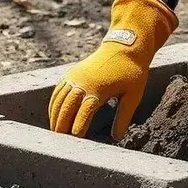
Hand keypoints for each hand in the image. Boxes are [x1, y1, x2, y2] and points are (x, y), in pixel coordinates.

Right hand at [49, 0, 176, 140]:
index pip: (84, 111)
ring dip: (55, 116)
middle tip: (59, 142)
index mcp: (98, 89)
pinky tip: (54, 115)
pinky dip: (54, 104)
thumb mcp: (133, 95)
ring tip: (55, 132)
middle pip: (67, 107)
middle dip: (61, 124)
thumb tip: (116, 138)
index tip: (75, 138)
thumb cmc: (132, 71)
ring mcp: (75, 76)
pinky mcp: (72, 73)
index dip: (78, 125)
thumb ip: (123, 117)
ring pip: (59, 99)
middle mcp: (82, 82)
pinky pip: (58, 91)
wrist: (125, 44)